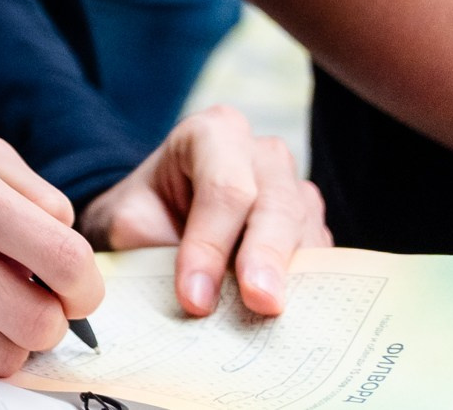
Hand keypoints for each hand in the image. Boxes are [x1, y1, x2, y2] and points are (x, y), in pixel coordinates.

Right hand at [0, 137, 102, 376]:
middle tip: (41, 299)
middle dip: (54, 319)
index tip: (77, 288)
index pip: (66, 261)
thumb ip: (38, 195)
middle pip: (40, 322)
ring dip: (19, 336)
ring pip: (11, 353)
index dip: (85, 286)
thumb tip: (66, 239)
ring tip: (1, 300)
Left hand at [78, 103, 329, 316]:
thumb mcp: (131, 220)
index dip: (211, 244)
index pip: (223, 188)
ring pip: (304, 232)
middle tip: (258, 302)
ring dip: (290, 278)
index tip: (195, 298)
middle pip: (274, 205)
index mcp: (212, 134)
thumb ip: (150, 246)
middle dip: (264, 257)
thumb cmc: (146, 213)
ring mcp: (295, 188)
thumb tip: (185, 299)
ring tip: (271, 318)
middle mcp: (261, 154)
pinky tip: (286, 317)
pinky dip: (304, 289)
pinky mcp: (313, 227)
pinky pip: (321, 258)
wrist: (159, 218)